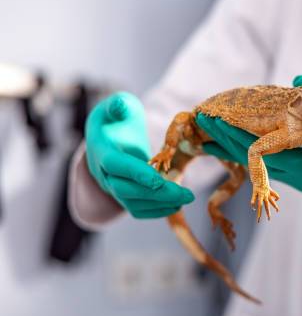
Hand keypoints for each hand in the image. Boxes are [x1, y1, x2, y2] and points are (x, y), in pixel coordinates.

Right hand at [85, 92, 193, 217]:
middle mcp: (104, 173)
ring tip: (187, 198)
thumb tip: (121, 105)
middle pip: (126, 190)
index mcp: (101, 150)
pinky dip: (157, 211)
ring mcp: (112, 187)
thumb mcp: (116, 106)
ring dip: (161, 204)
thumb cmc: (116, 118)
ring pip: (133, 203)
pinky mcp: (124, 196)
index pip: (115, 166)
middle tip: (187, 194)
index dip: (136, 173)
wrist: (107, 138)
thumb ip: (118, 105)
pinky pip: (138, 210)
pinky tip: (177, 205)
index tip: (159, 179)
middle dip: (157, 193)